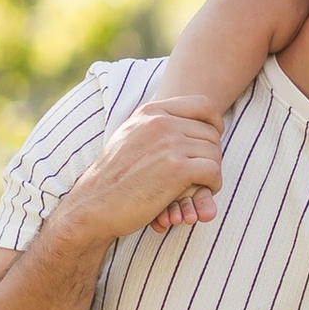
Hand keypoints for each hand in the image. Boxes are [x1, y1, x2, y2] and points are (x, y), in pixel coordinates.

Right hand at [125, 91, 227, 231]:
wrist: (94, 205)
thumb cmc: (112, 178)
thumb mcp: (128, 137)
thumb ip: (152, 125)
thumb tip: (181, 122)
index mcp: (150, 112)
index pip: (202, 104)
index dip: (215, 122)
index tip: (212, 139)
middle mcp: (161, 123)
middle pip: (211, 132)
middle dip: (212, 154)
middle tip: (203, 172)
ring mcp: (170, 145)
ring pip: (214, 153)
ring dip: (213, 171)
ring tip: (202, 184)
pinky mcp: (177, 170)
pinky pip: (213, 171)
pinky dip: (212, 184)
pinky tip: (202, 192)